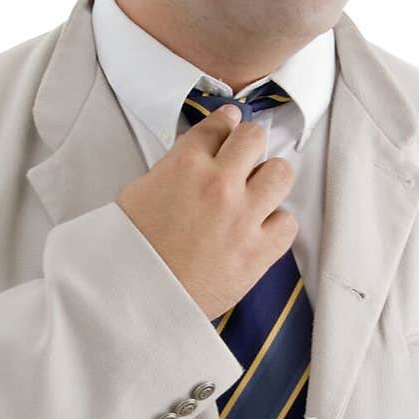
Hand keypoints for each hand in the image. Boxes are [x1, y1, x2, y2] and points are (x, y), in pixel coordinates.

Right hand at [116, 104, 297, 319]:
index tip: (230, 124)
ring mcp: (242, 217)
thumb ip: (173, 170)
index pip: (217, 125)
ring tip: (257, 192)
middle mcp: (218, 185)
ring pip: (281, 173)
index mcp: (183, 166)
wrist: (135, 296)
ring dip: (270, 179)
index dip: (225, 123)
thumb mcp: (138, 192)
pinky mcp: (258, 251)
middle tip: (243, 159)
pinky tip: (260, 229)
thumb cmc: (131, 250)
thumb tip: (194, 161)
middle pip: (253, 137)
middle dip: (248, 145)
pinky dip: (277, 225)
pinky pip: (288, 223)